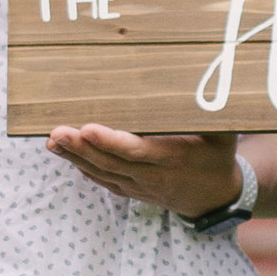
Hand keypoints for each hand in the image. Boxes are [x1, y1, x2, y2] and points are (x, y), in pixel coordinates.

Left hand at [47, 126, 246, 217]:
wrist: (213, 197)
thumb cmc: (217, 156)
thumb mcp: (223, 133)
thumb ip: (212, 110)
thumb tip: (211, 78)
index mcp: (172, 157)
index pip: (136, 150)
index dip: (110, 141)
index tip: (88, 128)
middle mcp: (151, 174)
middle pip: (110, 163)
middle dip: (81, 148)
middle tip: (57, 132)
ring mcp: (138, 185)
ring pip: (101, 173)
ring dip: (75, 157)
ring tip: (53, 140)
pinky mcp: (131, 190)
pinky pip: (102, 180)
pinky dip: (82, 167)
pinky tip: (64, 153)